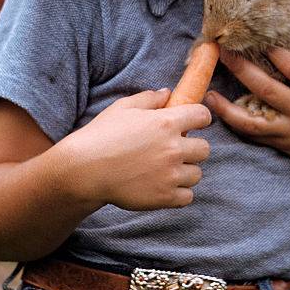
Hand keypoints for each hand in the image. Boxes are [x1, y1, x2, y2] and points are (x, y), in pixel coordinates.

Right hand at [60, 89, 211, 209]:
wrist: (84, 170)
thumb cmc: (101, 135)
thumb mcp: (123, 108)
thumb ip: (149, 99)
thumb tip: (167, 93)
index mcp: (167, 122)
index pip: (203, 117)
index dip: (199, 119)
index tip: (192, 124)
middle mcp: (173, 148)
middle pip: (205, 148)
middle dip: (193, 148)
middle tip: (175, 150)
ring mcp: (170, 174)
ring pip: (197, 174)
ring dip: (186, 171)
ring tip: (167, 170)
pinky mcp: (164, 197)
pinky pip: (187, 197)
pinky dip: (178, 193)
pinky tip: (164, 186)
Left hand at [205, 34, 289, 183]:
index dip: (278, 53)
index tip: (259, 35)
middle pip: (267, 89)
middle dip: (243, 69)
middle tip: (223, 50)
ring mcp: (289, 129)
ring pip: (252, 117)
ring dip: (227, 103)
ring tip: (207, 87)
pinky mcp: (281, 142)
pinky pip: (253, 133)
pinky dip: (233, 122)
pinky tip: (216, 109)